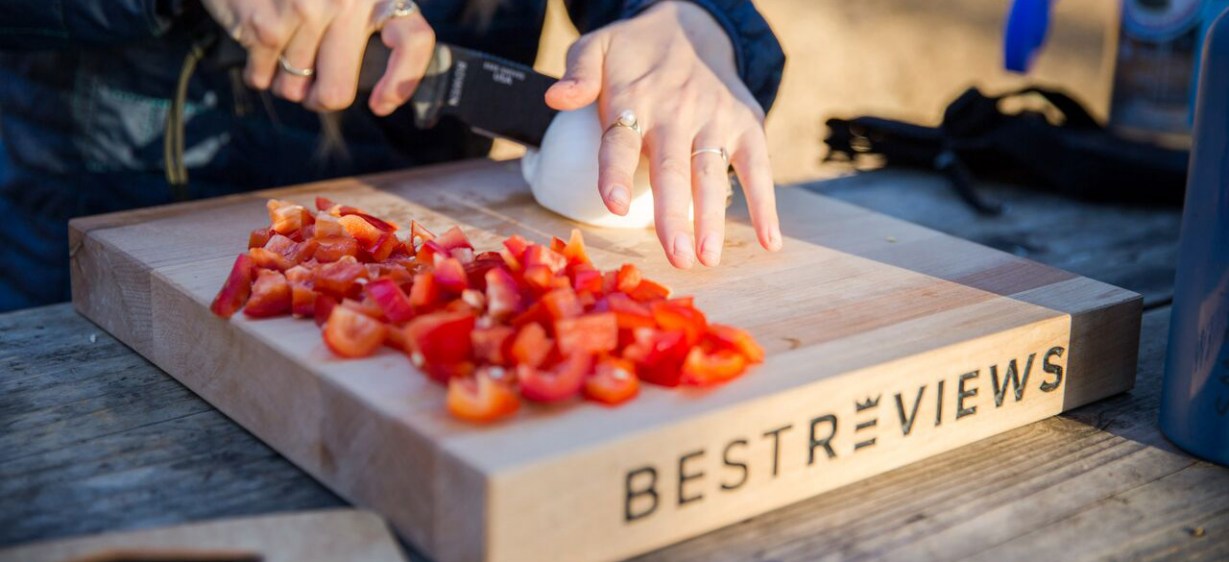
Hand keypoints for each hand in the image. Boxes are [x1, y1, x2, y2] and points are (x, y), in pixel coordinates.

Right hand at [201, 0, 435, 115]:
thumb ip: (376, 27)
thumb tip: (384, 98)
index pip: (413, 40)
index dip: (402, 81)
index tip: (381, 103)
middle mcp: (347, 2)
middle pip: (336, 92)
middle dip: (318, 98)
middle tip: (312, 84)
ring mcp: (305, 11)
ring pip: (294, 90)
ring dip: (284, 80)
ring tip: (283, 50)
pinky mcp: (266, 24)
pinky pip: (262, 79)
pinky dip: (258, 72)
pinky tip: (260, 46)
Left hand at [544, 0, 781, 267]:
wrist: (694, 26)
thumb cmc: (636, 52)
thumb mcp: (598, 46)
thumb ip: (578, 72)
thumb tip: (555, 98)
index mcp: (635, 99)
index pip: (620, 140)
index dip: (615, 172)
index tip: (612, 205)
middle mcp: (676, 112)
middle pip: (672, 169)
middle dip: (675, 215)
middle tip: (677, 257)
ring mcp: (715, 120)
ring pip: (711, 174)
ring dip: (712, 218)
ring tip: (708, 257)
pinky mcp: (746, 125)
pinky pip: (757, 167)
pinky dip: (765, 205)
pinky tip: (768, 242)